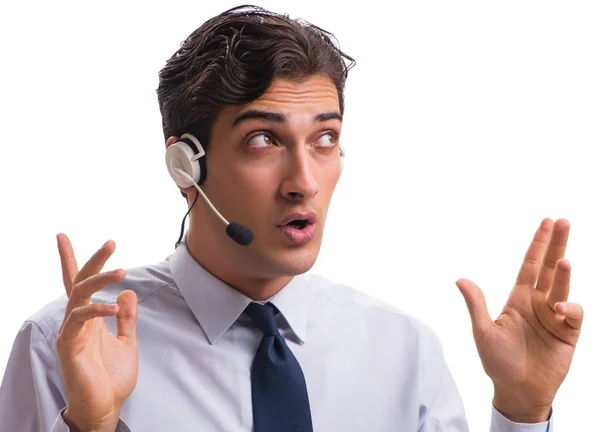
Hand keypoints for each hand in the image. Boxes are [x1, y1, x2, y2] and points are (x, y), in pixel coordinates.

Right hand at [56, 234, 137, 431]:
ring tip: (122, 271)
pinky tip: (114, 306)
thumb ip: (127, 317)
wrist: (106, 407)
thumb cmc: (112, 377)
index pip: (78, 284)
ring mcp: (72, 332)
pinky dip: (96, 309)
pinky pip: (79, 320)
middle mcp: (78, 321)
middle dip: (92, 260)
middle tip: (111, 243)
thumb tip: (127, 292)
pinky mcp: (69, 346)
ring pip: (78, 295)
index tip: (63, 236)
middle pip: (78, 282)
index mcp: (89, 318)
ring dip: (99, 279)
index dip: (72, 260)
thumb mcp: (127, 341)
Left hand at [456, 218, 582, 422]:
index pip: (530, 265)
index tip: (546, 222)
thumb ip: (476, 304)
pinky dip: (569, 309)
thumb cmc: (498, 361)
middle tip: (563, 222)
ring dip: (563, 273)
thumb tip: (460, 279)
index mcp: (519, 299)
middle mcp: (539, 303)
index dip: (537, 244)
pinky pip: (573, 314)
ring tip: (563, 260)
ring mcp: (554, 317)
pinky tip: (559, 311)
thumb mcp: (483, 331)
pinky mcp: (568, 333)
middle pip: (549, 267)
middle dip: (556, 244)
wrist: (518, 390)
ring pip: (562, 287)